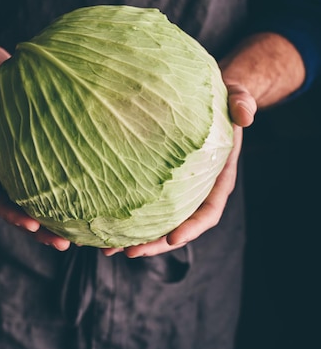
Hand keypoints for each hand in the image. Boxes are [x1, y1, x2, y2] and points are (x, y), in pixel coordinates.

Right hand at [0, 46, 70, 250]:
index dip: (8, 212)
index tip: (31, 223)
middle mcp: (0, 161)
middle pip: (16, 205)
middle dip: (38, 227)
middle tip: (65, 242)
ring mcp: (18, 157)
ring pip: (36, 195)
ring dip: (55, 215)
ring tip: (83, 231)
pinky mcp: (37, 146)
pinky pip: (52, 171)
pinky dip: (67, 185)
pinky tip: (92, 190)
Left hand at [103, 82, 256, 257]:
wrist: (211, 99)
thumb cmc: (224, 99)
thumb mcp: (238, 96)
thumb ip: (244, 104)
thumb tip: (245, 115)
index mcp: (218, 178)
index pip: (209, 211)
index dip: (193, 227)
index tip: (173, 239)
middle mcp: (197, 190)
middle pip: (178, 227)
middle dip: (155, 244)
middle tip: (130, 252)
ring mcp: (178, 189)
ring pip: (158, 222)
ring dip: (136, 238)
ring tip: (108, 249)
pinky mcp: (159, 181)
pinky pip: (144, 204)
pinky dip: (126, 217)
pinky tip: (102, 224)